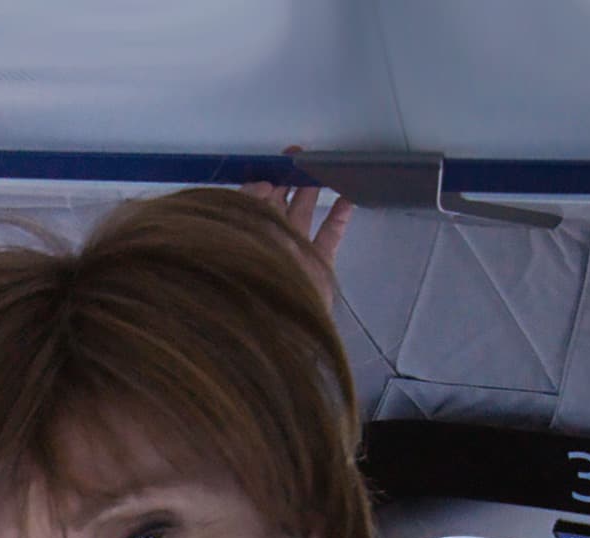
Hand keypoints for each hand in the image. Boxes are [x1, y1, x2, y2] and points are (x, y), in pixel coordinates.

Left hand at [243, 156, 352, 308]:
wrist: (274, 329)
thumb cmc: (249, 285)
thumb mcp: (242, 242)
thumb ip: (250, 212)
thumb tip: (262, 186)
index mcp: (245, 238)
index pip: (250, 206)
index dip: (258, 186)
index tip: (270, 170)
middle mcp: (268, 243)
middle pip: (276, 204)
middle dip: (285, 179)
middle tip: (295, 156)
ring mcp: (294, 253)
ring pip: (303, 213)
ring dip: (310, 190)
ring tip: (319, 168)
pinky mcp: (318, 265)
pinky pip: (329, 234)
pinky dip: (339, 215)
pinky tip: (347, 197)